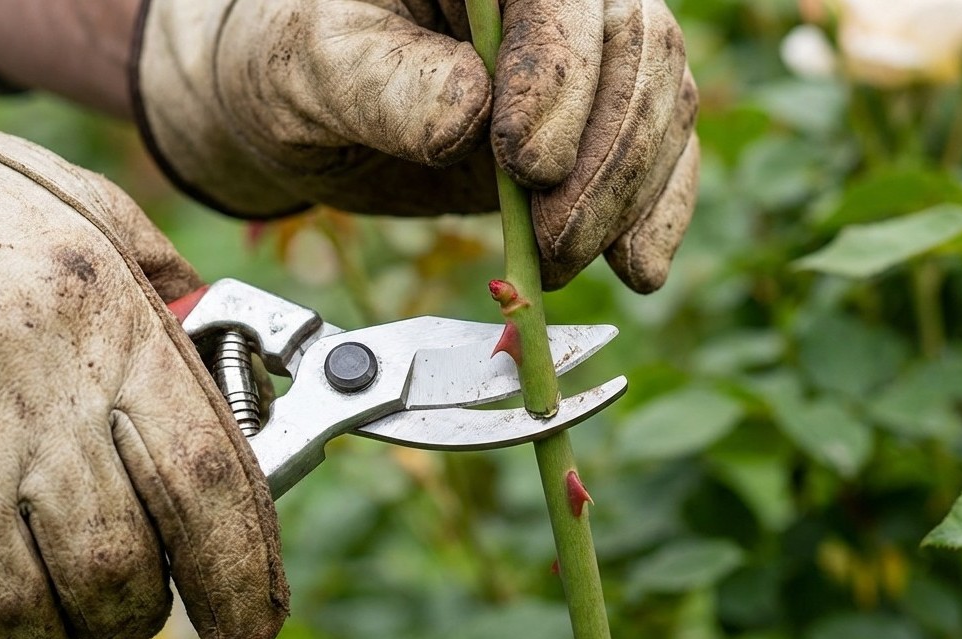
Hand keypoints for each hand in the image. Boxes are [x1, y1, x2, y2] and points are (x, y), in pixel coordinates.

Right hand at [0, 30, 286, 638]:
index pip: (207, 488)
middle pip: (118, 574)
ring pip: (25, 623)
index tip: (248, 628)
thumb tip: (258, 397)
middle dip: (137, 611)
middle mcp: (28, 408)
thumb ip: (184, 315)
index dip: (242, 580)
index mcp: (109, 338)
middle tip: (125, 594)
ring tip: (49, 608)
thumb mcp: (105, 230)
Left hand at [132, 0, 698, 292]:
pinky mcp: (597, 120)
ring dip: (629, 193)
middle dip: (606, 155)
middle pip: (635, 45)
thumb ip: (383, 85)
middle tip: (555, 238)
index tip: (527, 163)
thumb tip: (466, 117)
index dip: (559, 73)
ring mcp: (585, 53)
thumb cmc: (295, 67)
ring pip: (663, 98)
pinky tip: (639, 269)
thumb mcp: (308, 68)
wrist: (306, 113)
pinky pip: (666, 152)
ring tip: (565, 260)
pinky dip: (660, 212)